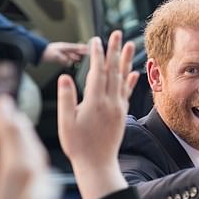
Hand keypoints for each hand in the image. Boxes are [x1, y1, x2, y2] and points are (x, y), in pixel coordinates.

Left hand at [41, 42, 87, 66]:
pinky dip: (71, 60)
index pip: (77, 48)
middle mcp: (64, 49)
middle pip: (76, 51)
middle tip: (89, 54)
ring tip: (82, 59)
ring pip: (72, 55)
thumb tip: (69, 63)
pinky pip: (67, 58)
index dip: (84, 48)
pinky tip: (72, 63)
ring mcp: (61, 53)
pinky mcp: (59, 56)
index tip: (90, 49)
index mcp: (64, 47)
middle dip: (82, 52)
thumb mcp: (55, 56)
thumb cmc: (45, 52)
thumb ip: (63, 59)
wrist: (37, 52)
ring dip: (77, 57)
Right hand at [57, 30, 139, 198]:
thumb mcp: (67, 123)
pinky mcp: (121, 114)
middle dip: (114, 50)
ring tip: (130, 45)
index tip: (96, 39)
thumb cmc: (78, 146)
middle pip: (113, 71)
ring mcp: (118, 108)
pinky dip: (130, 81)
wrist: (97, 165)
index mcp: (94, 102)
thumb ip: (67, 99)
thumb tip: (64, 77)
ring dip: (125, 61)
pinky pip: (127, 93)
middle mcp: (110, 102)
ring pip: (123, 79)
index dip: (96, 54)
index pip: (97, 72)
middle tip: (117, 33)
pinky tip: (133, 73)